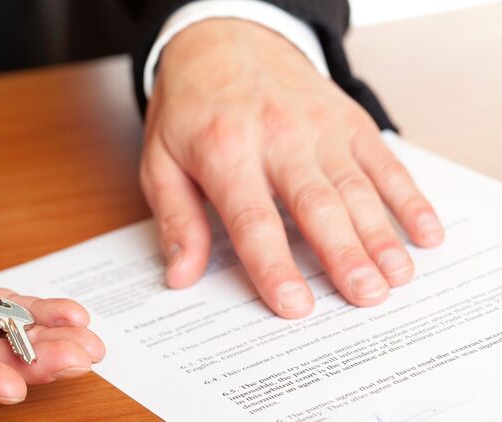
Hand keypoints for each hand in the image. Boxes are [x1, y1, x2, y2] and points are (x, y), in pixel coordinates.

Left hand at [140, 20, 443, 317]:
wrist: (226, 39)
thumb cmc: (191, 107)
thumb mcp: (160, 160)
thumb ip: (176, 219)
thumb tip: (182, 274)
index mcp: (224, 151)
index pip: (252, 218)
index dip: (274, 265)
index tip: (294, 305)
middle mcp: (277, 137)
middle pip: (315, 205)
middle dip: (343, 254)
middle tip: (365, 297)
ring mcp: (319, 127)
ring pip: (355, 187)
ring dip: (380, 234)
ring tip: (396, 276)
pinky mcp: (348, 120)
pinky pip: (384, 162)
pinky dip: (408, 197)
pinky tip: (424, 231)